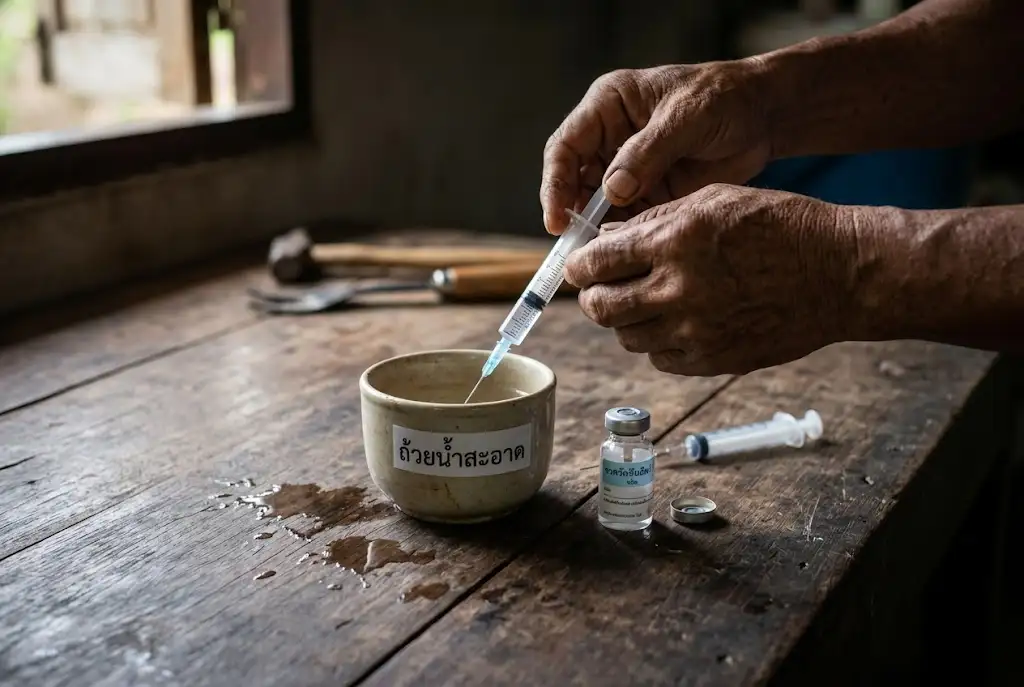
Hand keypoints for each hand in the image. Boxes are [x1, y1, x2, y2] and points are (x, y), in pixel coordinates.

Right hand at [540, 60, 771, 234]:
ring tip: (599, 259)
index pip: (565, 147)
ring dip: (596, 231)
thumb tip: (612, 190)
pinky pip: (625, 219)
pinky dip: (622, 238)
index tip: (559, 220)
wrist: (765, 116)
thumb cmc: (725, 98)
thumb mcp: (687, 116)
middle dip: (574, 215)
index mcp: (608, 106)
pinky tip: (625, 255)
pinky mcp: (647, 192)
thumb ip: (648, 152)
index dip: (555, 184)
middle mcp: (609, 138)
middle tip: (578, 250)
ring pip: (596, 206)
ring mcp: (627, 168)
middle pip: (574, 181)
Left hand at [562, 184, 859, 375]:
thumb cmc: (780, 226)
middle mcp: (677, 290)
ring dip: (626, 321)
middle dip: (593, 296)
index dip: (580, 266)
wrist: (839, 273)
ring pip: (627, 337)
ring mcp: (694, 331)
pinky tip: (674, 323)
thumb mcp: (714, 201)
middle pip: (601, 307)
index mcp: (674, 241)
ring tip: (644, 303)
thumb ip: (654, 221)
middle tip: (601, 289)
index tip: (580, 266)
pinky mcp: (712, 359)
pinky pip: (660, 359)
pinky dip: (657, 343)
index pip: (595, 263)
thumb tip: (605, 239)